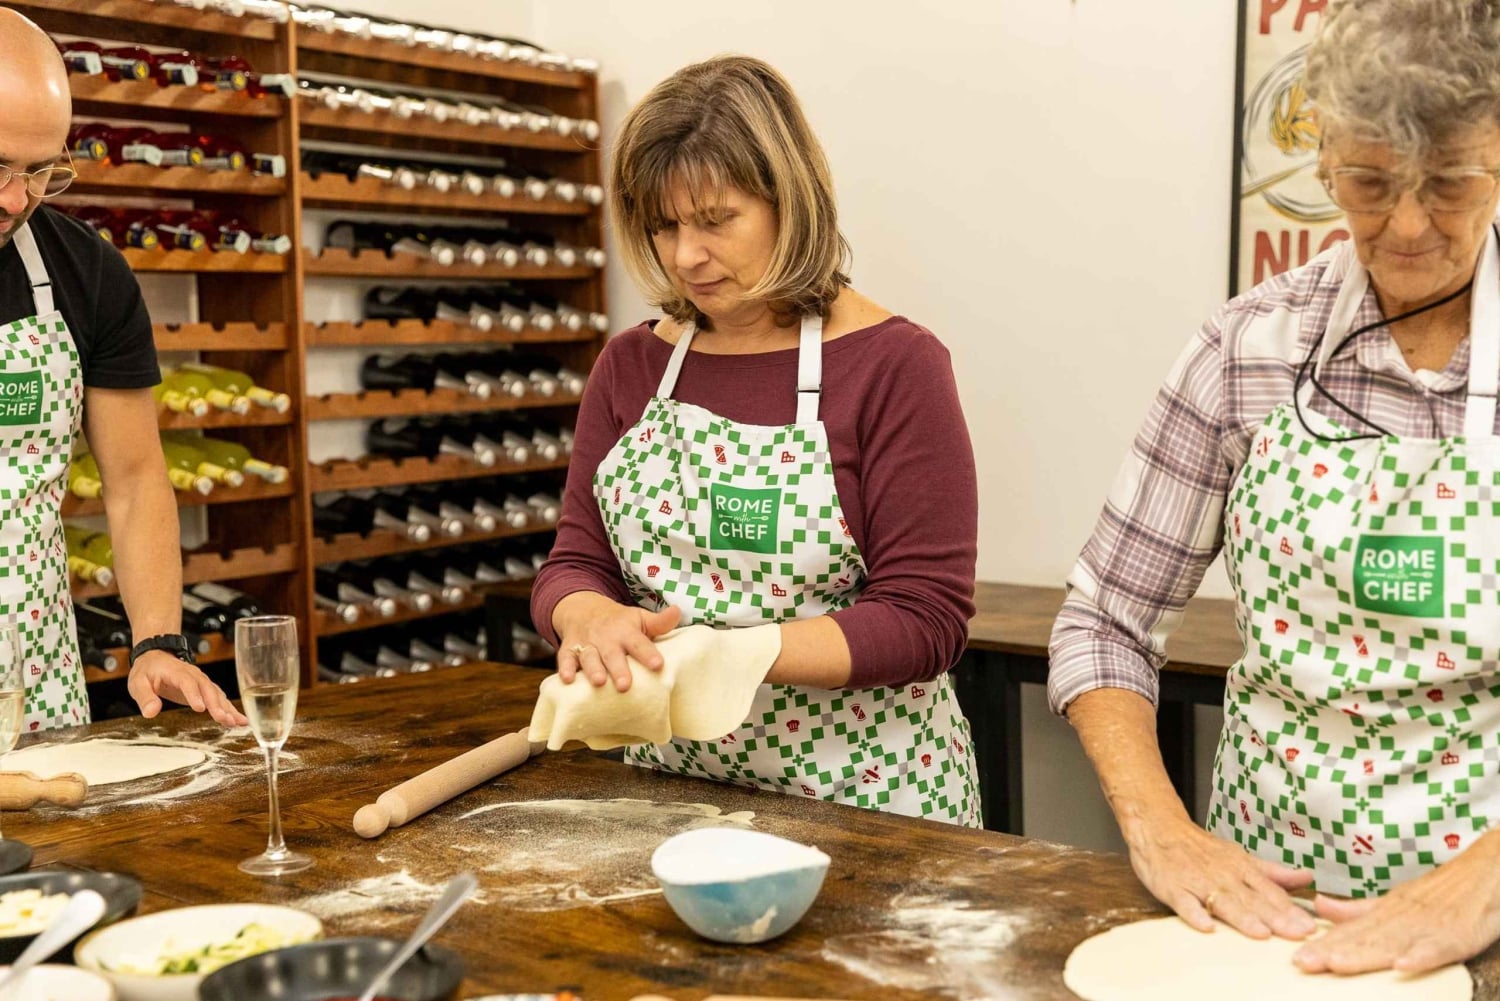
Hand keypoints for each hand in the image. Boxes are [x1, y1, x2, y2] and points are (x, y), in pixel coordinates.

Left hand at [127, 651, 246, 726]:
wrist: (157, 657)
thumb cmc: (147, 671)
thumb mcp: (138, 683)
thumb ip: (144, 697)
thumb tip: (150, 712)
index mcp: (176, 672)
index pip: (187, 682)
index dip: (194, 694)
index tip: (201, 708)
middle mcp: (194, 675)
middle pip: (208, 688)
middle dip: (217, 705)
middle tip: (224, 719)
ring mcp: (202, 681)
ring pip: (217, 694)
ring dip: (227, 708)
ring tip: (237, 722)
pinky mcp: (205, 689)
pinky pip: (220, 698)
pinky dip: (230, 709)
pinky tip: (240, 720)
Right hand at [552, 591, 680, 691]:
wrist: (583, 609)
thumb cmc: (618, 621)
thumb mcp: (638, 618)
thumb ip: (659, 622)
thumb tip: (677, 612)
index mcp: (626, 631)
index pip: (639, 642)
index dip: (648, 653)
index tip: (658, 665)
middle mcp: (606, 638)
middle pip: (613, 654)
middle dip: (618, 669)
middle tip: (625, 685)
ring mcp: (586, 643)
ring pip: (589, 657)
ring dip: (592, 669)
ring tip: (599, 682)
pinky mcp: (569, 649)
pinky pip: (565, 659)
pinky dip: (565, 668)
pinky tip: (567, 680)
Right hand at [1126, 814, 1316, 939]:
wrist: (1158, 828)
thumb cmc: (1200, 848)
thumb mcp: (1239, 856)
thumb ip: (1272, 872)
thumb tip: (1307, 877)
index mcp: (1241, 868)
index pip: (1270, 892)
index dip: (1290, 910)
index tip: (1311, 927)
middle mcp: (1223, 875)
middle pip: (1252, 899)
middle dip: (1276, 917)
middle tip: (1298, 933)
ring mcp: (1197, 882)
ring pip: (1223, 901)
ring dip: (1242, 917)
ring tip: (1261, 933)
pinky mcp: (1173, 888)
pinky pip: (1184, 902)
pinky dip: (1194, 913)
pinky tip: (1205, 926)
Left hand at [1293, 843, 1499, 973]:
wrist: (1486, 871)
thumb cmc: (1441, 893)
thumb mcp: (1396, 900)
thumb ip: (1360, 908)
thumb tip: (1319, 904)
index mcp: (1386, 913)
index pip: (1350, 932)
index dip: (1324, 945)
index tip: (1296, 958)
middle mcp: (1400, 918)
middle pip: (1363, 939)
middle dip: (1333, 952)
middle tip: (1303, 962)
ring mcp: (1427, 925)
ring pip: (1391, 942)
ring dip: (1364, 954)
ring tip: (1336, 964)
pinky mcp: (1456, 934)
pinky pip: (1437, 947)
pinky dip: (1420, 956)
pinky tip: (1402, 966)